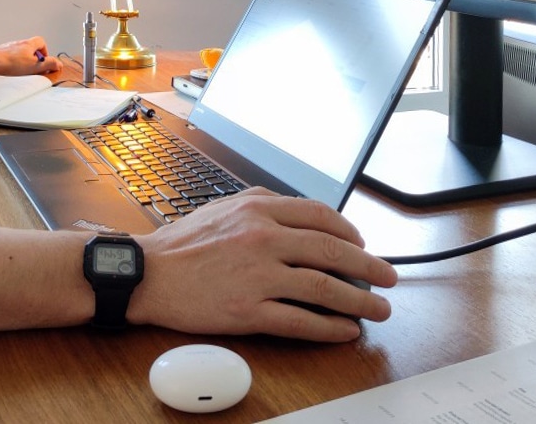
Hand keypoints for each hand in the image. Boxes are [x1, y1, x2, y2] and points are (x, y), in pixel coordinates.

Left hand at [0, 33, 62, 75]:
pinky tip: (9, 73)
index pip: (41, 42)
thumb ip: (48, 64)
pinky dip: (11, 64)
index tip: (43, 62)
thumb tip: (58, 63)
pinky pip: (9, 58)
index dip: (44, 52)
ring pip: (19, 54)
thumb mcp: (34, 66)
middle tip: (32, 70)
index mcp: (28, 44)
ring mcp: (7, 48)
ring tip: (19, 73)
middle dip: (33, 60)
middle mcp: (18, 44)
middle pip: (30, 49)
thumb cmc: (10, 64)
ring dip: (22, 62)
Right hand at [128, 188, 396, 341]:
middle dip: (368, 266)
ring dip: (359, 300)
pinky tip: (345, 330)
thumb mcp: (223, 206)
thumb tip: (299, 212)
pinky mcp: (247, 310)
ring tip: (379, 308)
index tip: (362, 245)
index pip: (319, 216)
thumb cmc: (183, 243)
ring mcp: (257, 275)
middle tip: (388, 277)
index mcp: (258, 208)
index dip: (349, 233)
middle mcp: (262, 238)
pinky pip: (299, 320)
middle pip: (331, 251)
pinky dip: (328, 327)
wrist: (147, 273)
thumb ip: (262, 204)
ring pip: (323, 288)